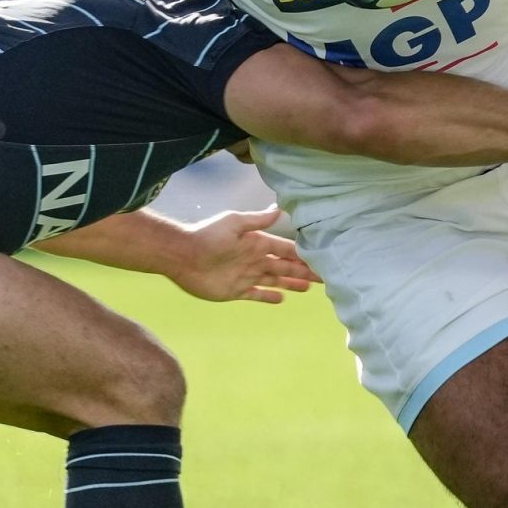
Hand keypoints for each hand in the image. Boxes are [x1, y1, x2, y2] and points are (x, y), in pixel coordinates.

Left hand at [167, 208, 318, 304]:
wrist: (182, 256)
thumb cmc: (207, 236)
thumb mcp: (234, 222)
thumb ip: (257, 220)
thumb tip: (279, 208)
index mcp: (257, 243)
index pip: (286, 250)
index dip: (303, 255)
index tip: (321, 259)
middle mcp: (254, 259)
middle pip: (285, 267)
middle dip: (304, 271)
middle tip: (325, 277)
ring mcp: (246, 276)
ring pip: (275, 281)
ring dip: (291, 284)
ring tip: (308, 288)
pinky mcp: (236, 291)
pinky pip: (257, 295)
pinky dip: (269, 297)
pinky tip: (281, 298)